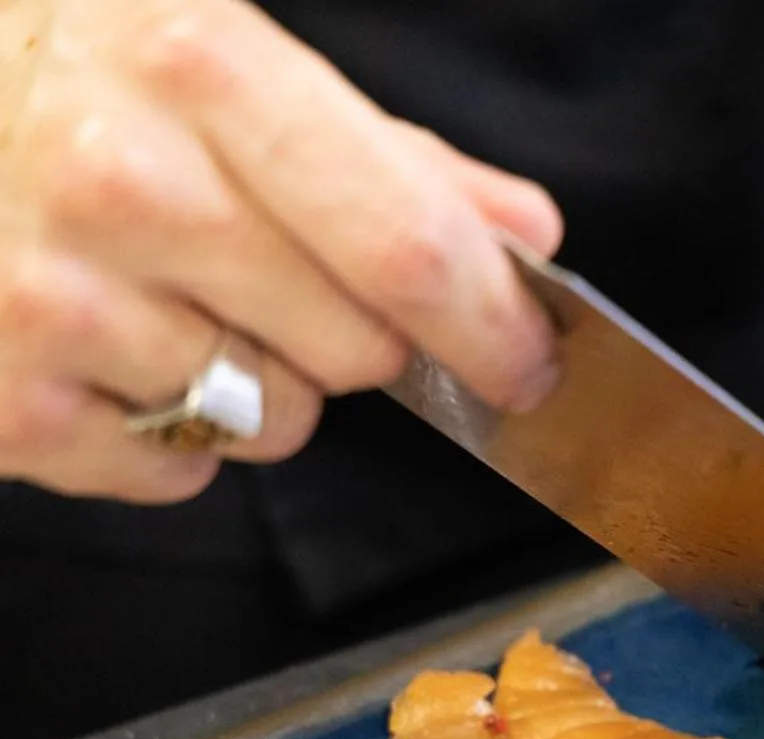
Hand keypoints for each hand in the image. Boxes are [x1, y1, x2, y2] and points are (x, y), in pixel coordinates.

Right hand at [0, 0, 561, 502]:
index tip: (529, 364)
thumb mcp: (220, 56)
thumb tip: (524, 236)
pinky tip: (107, 348)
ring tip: (168, 297)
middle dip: (357, 337)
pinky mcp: (9, 403)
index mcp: (203, 71)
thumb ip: (392, 159)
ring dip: (258, 386)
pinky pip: (178, 474)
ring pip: (275, 423)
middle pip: (357, 349)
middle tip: (270, 273)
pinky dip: (167, 436)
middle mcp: (126, 184)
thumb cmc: (63, 72)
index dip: (493, 325)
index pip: (409, 246)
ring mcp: (54, 300)